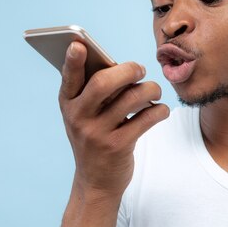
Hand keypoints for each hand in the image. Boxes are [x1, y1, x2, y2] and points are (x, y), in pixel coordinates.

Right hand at [58, 42, 169, 195]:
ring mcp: (97, 133)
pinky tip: (159, 110)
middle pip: (103, 83)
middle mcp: (78, 117)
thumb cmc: (94, 136)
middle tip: (140, 69)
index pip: (69, 78)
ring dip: (150, 89)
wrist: (96, 182)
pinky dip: (158, 110)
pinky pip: (146, 118)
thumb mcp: (85, 115)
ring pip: (131, 98)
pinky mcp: (118, 146)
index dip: (72, 60)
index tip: (79, 44)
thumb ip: (96, 91)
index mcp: (68, 104)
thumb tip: (123, 67)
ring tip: (153, 90)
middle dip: (127, 70)